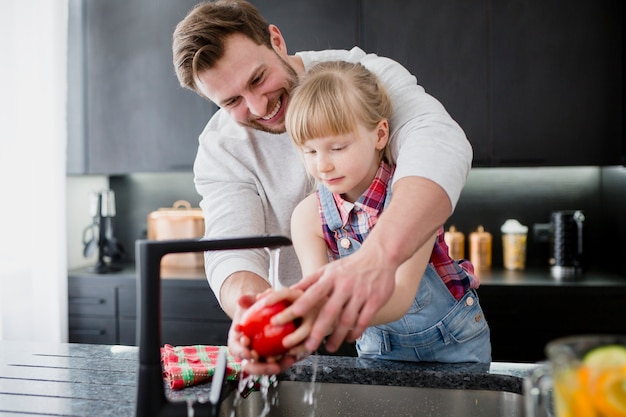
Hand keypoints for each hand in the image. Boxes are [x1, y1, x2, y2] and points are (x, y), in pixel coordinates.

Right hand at [229, 290, 311, 374]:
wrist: (263, 311)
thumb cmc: (255, 307)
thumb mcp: (251, 301)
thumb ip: (247, 299)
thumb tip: (242, 299)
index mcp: (237, 341)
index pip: (236, 350)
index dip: (241, 353)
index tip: (249, 352)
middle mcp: (248, 352)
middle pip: (251, 366)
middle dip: (260, 367)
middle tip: (270, 363)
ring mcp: (261, 357)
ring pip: (266, 368)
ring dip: (275, 367)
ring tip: (285, 361)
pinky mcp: (274, 357)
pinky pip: (278, 362)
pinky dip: (285, 361)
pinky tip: (293, 356)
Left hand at [276, 245, 395, 352]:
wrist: (379, 256)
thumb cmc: (350, 265)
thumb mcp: (328, 269)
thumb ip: (309, 281)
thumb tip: (289, 291)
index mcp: (331, 277)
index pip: (314, 293)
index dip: (302, 305)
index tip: (290, 316)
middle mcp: (345, 286)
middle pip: (330, 312)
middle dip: (318, 331)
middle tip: (309, 346)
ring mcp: (361, 294)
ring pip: (347, 320)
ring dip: (337, 336)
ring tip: (329, 348)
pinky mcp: (375, 300)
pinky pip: (364, 321)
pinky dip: (355, 332)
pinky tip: (349, 339)